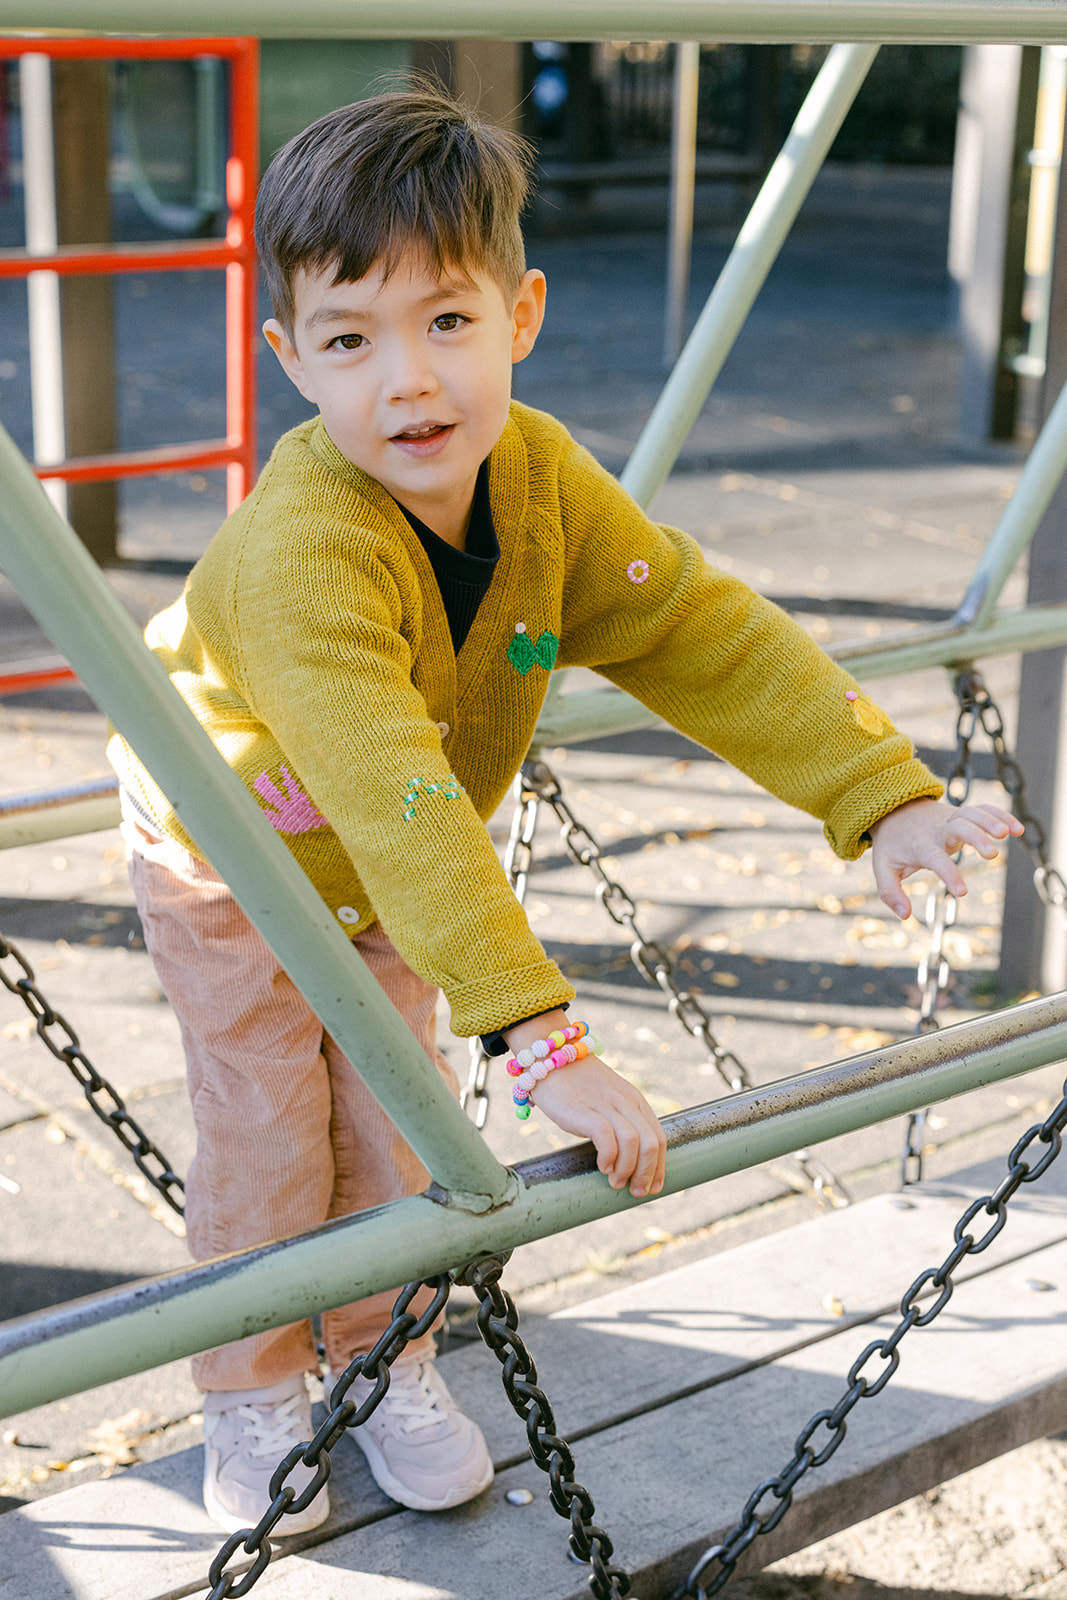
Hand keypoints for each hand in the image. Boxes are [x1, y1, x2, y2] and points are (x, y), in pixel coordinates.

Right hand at [502, 1010, 665, 1197]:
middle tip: (636, 1192)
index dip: (659, 1166)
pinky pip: (607, 1137)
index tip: (652, 1187)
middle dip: (647, 1173)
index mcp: (634, 1100)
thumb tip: (627, 1157)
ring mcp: (606, 1105)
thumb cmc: (575, 1085)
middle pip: (651, 1143)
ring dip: (628, 1170)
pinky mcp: (584, 1110)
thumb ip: (619, 1121)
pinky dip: (609, 1157)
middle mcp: (625, 1102)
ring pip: (634, 1142)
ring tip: (616, 1183)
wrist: (549, 1057)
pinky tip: (602, 1167)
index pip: (659, 1137)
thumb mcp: (606, 1100)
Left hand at [869, 797, 1022, 919]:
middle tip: (992, 854)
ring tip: (1008, 834)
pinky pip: (982, 810)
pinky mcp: (962, 814)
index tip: (962, 893)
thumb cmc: (892, 844)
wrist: (894, 810)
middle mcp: (938, 830)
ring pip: (973, 814)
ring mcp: (951, 819)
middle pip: (959, 828)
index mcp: (921, 845)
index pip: (936, 860)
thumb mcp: (883, 868)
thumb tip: (905, 915)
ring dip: (991, 821)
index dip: (949, 874)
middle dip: (976, 838)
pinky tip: (1016, 829)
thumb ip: (890, 893)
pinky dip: (1000, 815)